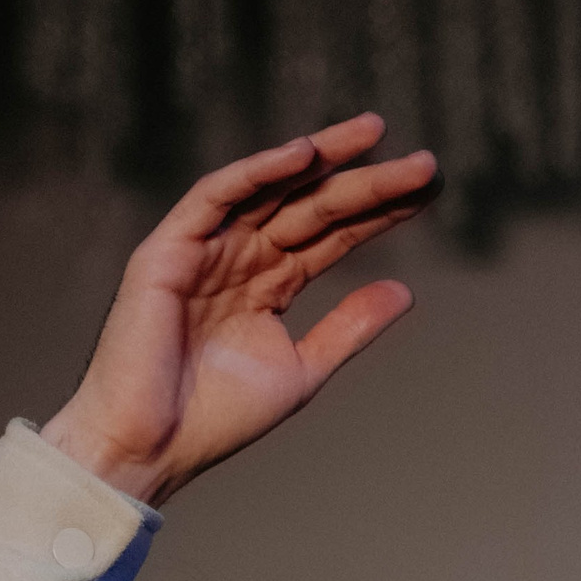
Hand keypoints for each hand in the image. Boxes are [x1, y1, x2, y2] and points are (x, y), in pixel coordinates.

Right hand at [42, 113, 438, 505]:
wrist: (150, 446)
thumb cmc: (215, 419)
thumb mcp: (301, 369)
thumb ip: (348, 328)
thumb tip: (405, 291)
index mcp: (268, 285)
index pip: (333, 236)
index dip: (380, 212)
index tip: (430, 191)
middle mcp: (239, 257)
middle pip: (312, 207)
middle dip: (367, 182)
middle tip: (425, 164)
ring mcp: (205, 249)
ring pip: (272, 190)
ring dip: (322, 159)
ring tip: (375, 134)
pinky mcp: (169, 248)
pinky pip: (217, 195)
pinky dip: (258, 171)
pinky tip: (304, 155)